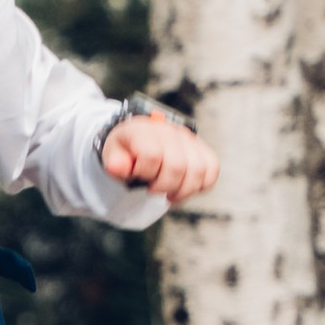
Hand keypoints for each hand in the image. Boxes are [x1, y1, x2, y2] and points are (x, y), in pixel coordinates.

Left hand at [101, 111, 219, 205]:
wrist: (140, 139)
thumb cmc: (126, 151)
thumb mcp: (112, 155)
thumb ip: (114, 162)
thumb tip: (117, 168)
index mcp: (144, 131)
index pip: (152, 155)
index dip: (145, 173)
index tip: (137, 176)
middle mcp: (169, 131)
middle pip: (177, 166)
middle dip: (164, 186)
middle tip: (153, 189)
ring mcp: (188, 139)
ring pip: (198, 170)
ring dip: (183, 190)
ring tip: (170, 194)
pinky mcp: (202, 148)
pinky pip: (212, 169)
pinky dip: (201, 185)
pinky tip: (184, 188)